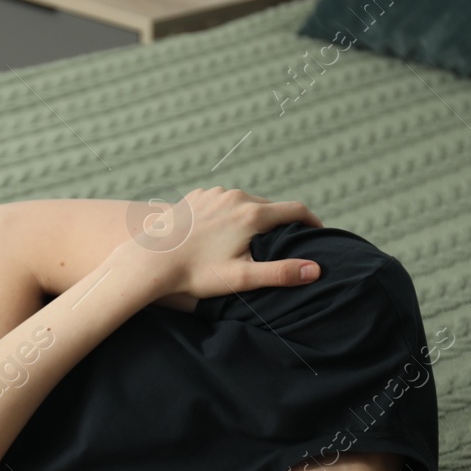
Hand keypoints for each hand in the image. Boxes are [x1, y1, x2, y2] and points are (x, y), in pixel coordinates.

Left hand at [125, 187, 323, 301]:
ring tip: (254, 239)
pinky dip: (230, 214)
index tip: (319, 233)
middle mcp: (236, 196)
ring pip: (245, 202)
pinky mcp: (196, 196)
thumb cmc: (196, 274)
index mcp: (252, 214)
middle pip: (270, 206)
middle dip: (281, 223)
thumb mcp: (242, 278)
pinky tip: (223, 232)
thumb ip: (280, 272)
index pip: (296, 210)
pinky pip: (222, 202)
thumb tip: (315, 269)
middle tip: (286, 241)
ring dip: (254, 217)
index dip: (312, 221)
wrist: (150, 261)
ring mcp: (214, 193)